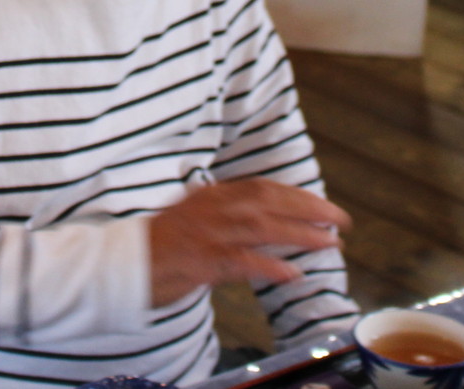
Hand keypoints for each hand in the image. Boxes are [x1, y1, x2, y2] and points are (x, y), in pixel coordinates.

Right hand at [147, 179, 349, 308]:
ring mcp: (206, 234)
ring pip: (263, 228)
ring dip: (300, 235)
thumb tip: (265, 219)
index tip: (325, 207)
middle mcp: (212, 209)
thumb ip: (226, 215)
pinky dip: (270, 267)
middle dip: (310, 209)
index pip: (264, 188)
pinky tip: (293, 274)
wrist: (122, 263)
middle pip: (270, 201)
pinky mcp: (201, 262)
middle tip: (341, 221)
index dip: (298, 196)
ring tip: (330, 243)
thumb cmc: (159, 246)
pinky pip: (243, 262)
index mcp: (212, 195)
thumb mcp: (195, 218)